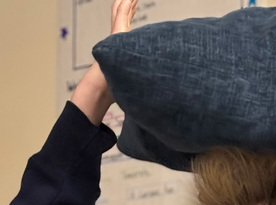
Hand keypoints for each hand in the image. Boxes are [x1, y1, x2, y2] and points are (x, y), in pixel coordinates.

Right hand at [72, 0, 137, 123]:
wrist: (102, 91)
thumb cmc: (116, 93)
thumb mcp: (131, 86)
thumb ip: (138, 86)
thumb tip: (150, 101)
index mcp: (120, 48)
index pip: (127, 29)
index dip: (130, 17)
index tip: (135, 9)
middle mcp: (117, 40)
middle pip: (124, 17)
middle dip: (129, 6)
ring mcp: (116, 36)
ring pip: (121, 12)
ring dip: (127, 2)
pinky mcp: (117, 35)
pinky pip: (121, 14)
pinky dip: (126, 4)